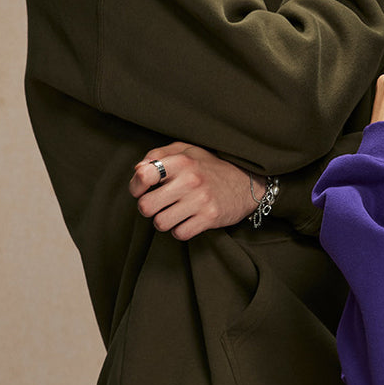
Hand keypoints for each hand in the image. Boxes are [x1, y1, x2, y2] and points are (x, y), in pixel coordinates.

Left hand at [129, 143, 257, 239]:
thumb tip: (137, 170)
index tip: (142, 189)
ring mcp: (201, 200)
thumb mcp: (186, 151)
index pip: (144, 175)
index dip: (136, 186)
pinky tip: (187, 221)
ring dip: (163, 221)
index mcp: (182, 160)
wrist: (247, 182)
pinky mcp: (210, 218)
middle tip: (159, 204)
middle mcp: (190, 180)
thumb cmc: (210, 167)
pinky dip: (180, 230)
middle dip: (148, 208)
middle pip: (146, 205)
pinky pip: (180, 233)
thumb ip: (158, 155)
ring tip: (173, 213)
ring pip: (160, 223)